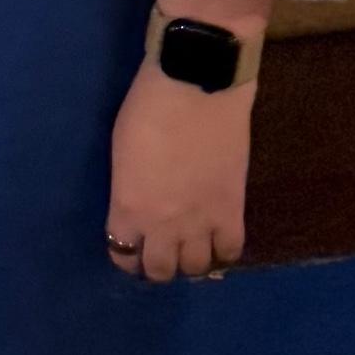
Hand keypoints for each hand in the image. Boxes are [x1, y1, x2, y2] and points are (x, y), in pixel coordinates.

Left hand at [105, 59, 254, 283]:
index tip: (131, 246)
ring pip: (196, 268)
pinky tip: (218, 237)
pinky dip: (224, 250)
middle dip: (157, 265)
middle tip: (161, 249)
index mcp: (128, 208)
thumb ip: (129, 186)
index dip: (126, 254)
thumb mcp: (122, 150)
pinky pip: (230, 251)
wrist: (196, 84)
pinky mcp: (232, 210)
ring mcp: (200, 221)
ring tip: (190, 246)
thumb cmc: (148, 105)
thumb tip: (139, 201)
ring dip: (190, 261)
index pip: (122, 253)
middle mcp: (162, 226)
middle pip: (160, 270)